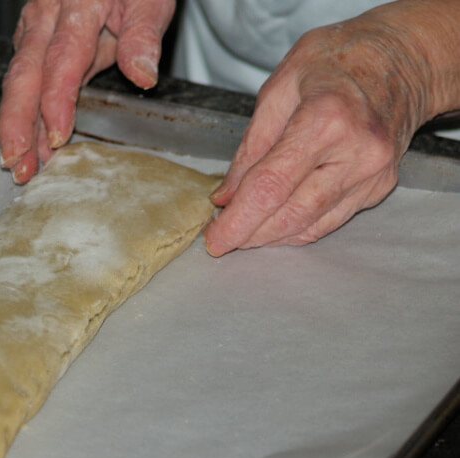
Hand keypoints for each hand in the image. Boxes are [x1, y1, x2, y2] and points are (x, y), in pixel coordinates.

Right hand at [0, 0, 175, 183]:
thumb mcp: (149, 0)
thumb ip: (142, 36)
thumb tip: (143, 75)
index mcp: (77, 4)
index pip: (63, 57)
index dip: (57, 99)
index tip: (58, 134)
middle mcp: (46, 17)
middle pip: (25, 74)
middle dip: (18, 122)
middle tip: (17, 162)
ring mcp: (34, 31)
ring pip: (18, 83)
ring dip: (16, 128)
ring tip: (20, 167)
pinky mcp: (32, 43)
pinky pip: (23, 83)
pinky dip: (24, 117)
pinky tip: (28, 147)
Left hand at [204, 1, 458, 255]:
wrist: (402, 59)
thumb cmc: (337, 60)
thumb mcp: (279, 87)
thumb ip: (251, 146)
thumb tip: (226, 196)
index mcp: (326, 119)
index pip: (271, 186)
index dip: (238, 219)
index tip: (214, 239)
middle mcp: (357, 152)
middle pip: (291, 214)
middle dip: (249, 234)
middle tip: (220, 239)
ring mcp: (373, 174)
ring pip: (310, 225)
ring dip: (270, 236)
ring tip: (242, 231)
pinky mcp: (379, 187)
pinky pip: (328, 221)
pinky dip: (295, 228)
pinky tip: (273, 224)